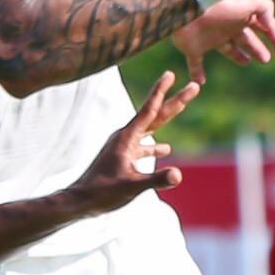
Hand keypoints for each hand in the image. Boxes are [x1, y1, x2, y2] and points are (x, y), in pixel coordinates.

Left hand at [63, 71, 197, 212]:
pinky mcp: (123, 158)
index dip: (161, 91)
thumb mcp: (131, 187)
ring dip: (167, 118)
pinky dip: (155, 146)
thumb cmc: (102, 193)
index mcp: (126, 138)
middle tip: (194, 85)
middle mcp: (125, 137)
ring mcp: (123, 147)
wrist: (80, 201)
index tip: (170, 72)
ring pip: (151, 128)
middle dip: (175, 100)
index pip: (149, 110)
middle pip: (155, 114)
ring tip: (181, 107)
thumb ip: (155, 180)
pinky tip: (165, 149)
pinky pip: (143, 147)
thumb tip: (178, 175)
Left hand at [177, 0, 274, 69]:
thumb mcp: (248, 1)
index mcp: (242, 16)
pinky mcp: (193, 47)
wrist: (186, 8)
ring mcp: (210, 37)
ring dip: (238, 56)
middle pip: (247, 39)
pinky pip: (195, 63)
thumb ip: (265, 8)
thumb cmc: (218, 4)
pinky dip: (197, 72)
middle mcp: (228, 26)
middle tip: (266, 59)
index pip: (265, 28)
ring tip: (247, 62)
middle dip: (258, 48)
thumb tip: (272, 22)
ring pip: (228, 49)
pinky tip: (200, 82)